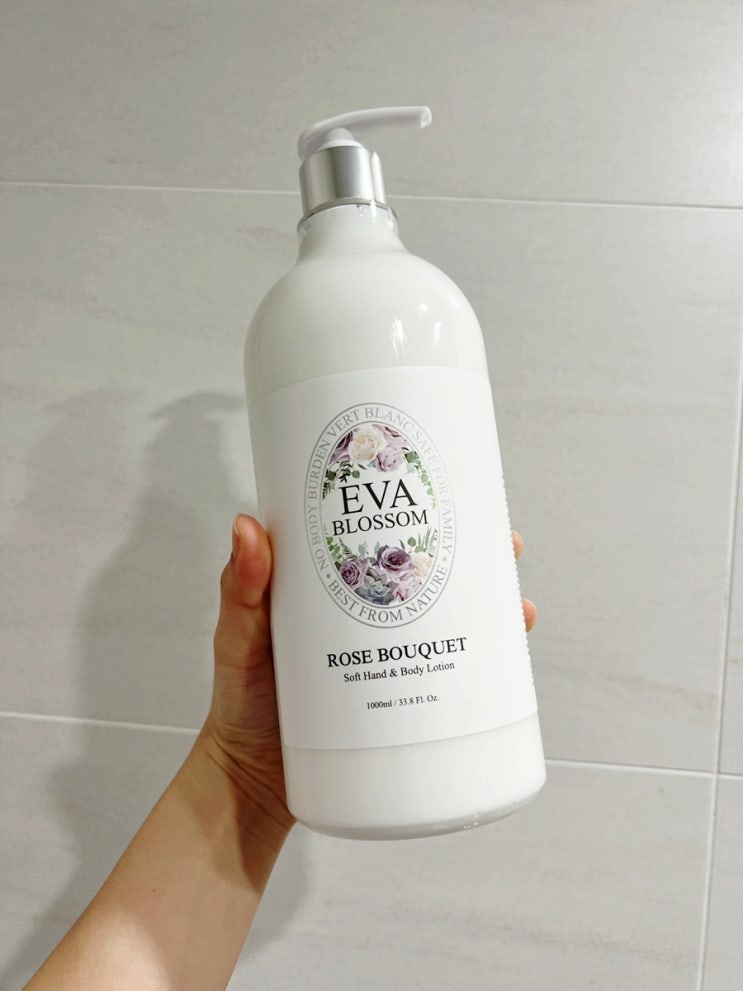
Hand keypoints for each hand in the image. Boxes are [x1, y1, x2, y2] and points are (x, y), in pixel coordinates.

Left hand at [201, 515, 536, 820]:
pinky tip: (509, 669)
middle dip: (482, 556)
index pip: (392, 533)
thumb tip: (247, 526)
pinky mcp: (406, 701)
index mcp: (337, 584)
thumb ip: (240, 588)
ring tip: (519, 608)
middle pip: (439, 574)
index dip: (430, 507)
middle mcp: (376, 615)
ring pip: (457, 622)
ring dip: (495, 610)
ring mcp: (395, 657)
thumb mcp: (238, 635)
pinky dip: (489, 672)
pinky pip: (455, 680)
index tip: (460, 487)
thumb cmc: (240, 698)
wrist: (251, 779)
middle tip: (507, 546)